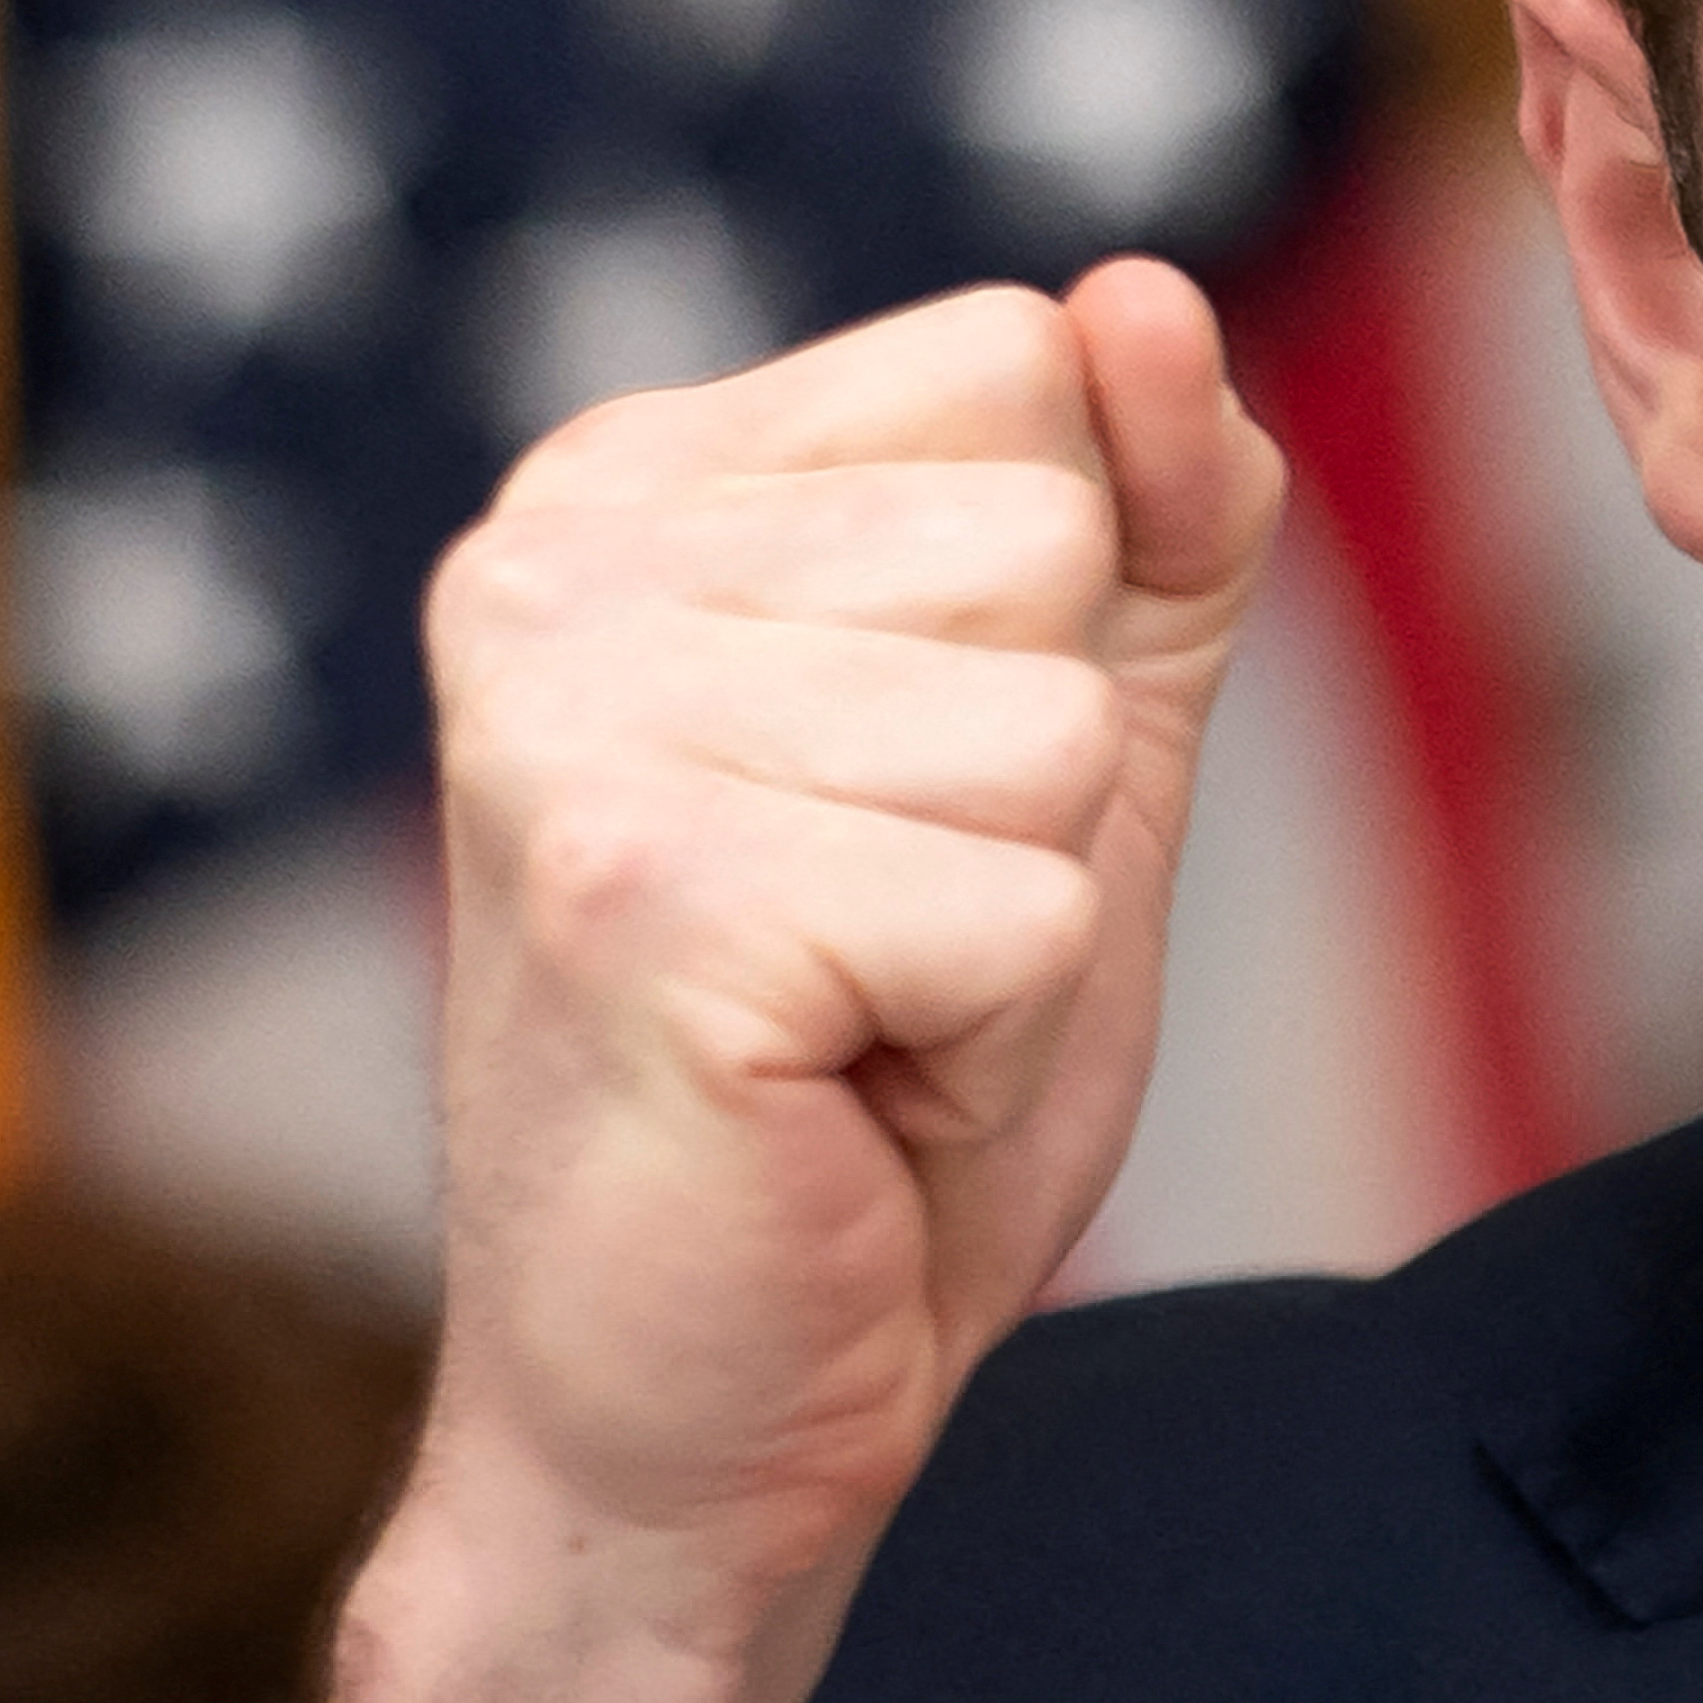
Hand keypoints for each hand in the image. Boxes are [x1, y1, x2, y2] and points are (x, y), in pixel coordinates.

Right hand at [299, 262, 1279, 1702]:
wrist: (700, 1410)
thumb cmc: (879, 1059)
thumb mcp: (1072, 729)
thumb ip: (1153, 502)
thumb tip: (1143, 292)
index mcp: (627, 479)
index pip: (1026, 363)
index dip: (1053, 616)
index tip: (896, 786)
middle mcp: (548, 560)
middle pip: (1050, 539)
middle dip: (1037, 784)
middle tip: (873, 938)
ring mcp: (570, 721)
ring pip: (1051, 729)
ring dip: (1014, 920)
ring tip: (849, 1017)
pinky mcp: (646, 899)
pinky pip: (1032, 907)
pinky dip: (991, 1044)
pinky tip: (834, 1099)